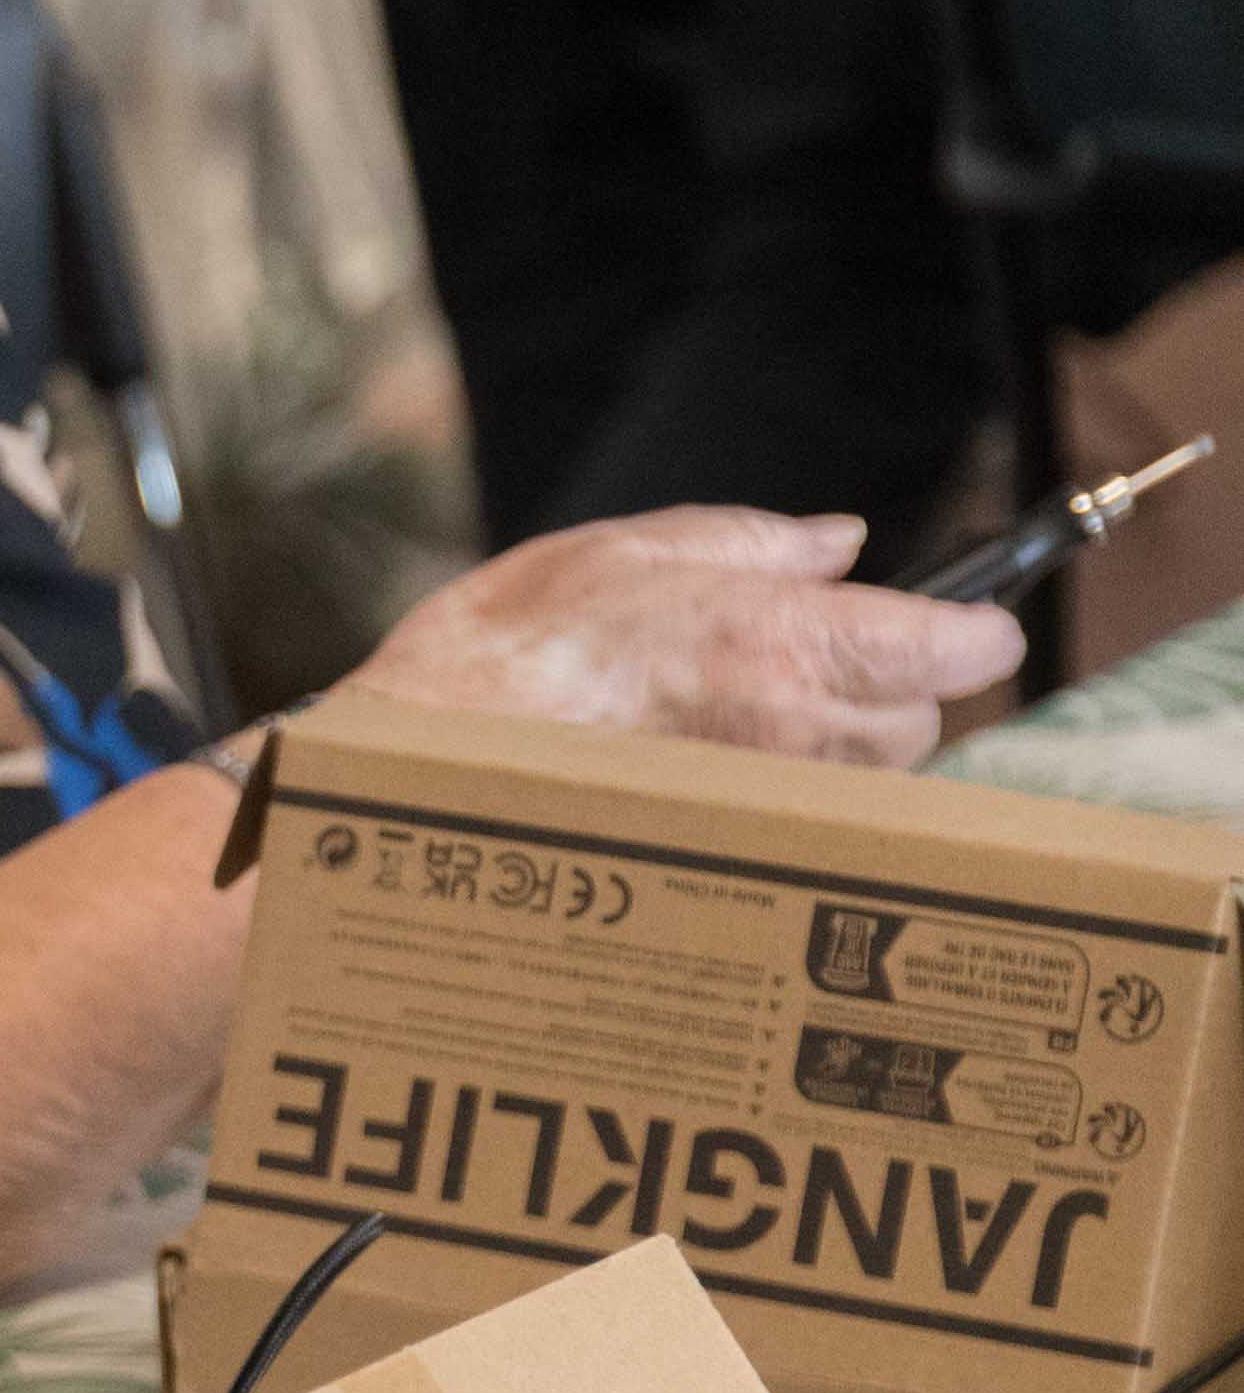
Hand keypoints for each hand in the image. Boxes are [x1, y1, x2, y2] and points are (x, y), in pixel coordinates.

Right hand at [344, 507, 1019, 768]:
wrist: (426, 763)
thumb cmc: (506, 651)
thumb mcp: (625, 553)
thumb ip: (750, 541)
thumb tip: (838, 543)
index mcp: (786, 640)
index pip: (961, 650)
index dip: (967, 630)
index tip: (955, 622)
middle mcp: (796, 732)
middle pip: (921, 725)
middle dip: (892, 692)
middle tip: (818, 661)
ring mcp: (767, 803)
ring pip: (869, 781)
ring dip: (844, 746)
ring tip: (757, 716)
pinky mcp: (730, 851)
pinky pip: (805, 824)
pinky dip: (791, 793)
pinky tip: (720, 768)